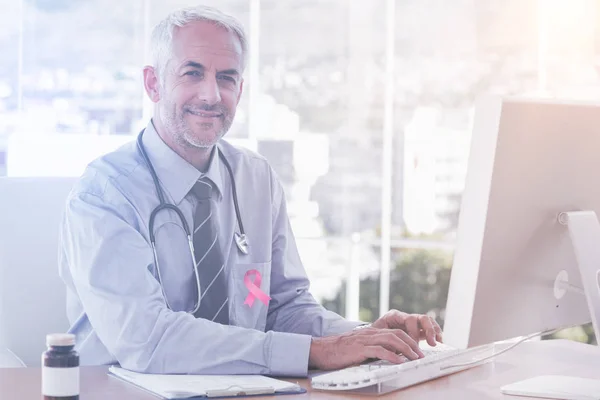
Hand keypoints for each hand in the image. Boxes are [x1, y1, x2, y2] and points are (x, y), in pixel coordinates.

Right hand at [308, 327, 424, 370]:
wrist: (321, 349)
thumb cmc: (339, 350)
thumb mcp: (358, 347)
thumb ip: (371, 348)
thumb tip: (387, 356)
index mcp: (370, 332)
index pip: (394, 332)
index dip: (408, 339)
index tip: (417, 350)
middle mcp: (370, 333)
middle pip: (396, 334)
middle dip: (412, 344)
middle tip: (421, 355)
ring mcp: (365, 340)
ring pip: (391, 340)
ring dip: (406, 349)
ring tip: (415, 358)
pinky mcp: (359, 349)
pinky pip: (379, 350)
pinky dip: (392, 355)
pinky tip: (399, 361)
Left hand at [371, 310, 442, 345]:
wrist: (372, 337)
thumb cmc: (374, 336)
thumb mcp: (378, 337)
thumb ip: (388, 341)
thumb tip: (396, 351)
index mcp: (394, 315)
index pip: (409, 320)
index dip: (414, 333)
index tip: (414, 346)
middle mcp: (405, 317)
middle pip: (421, 318)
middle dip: (428, 330)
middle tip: (431, 343)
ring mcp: (412, 322)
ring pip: (428, 321)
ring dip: (434, 331)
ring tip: (437, 342)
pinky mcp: (417, 329)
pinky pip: (430, 327)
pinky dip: (435, 333)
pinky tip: (439, 341)